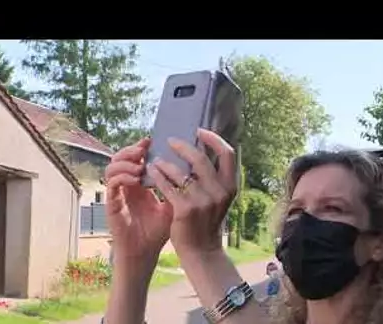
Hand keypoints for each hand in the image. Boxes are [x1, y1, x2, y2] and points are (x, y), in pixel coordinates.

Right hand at [104, 138, 172, 261]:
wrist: (146, 252)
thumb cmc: (159, 230)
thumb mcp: (173, 204)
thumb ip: (178, 187)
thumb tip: (195, 167)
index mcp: (140, 183)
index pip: (136, 157)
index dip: (141, 146)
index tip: (153, 140)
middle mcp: (127, 185)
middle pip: (120, 156)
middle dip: (131, 149)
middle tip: (144, 148)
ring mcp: (118, 194)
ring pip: (112, 166)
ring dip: (125, 162)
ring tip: (140, 166)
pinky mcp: (112, 204)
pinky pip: (112, 184)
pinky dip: (123, 177)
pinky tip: (137, 180)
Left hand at [146, 128, 236, 254]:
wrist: (201, 251)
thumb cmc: (207, 221)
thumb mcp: (219, 198)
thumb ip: (215, 178)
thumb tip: (203, 150)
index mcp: (230, 186)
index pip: (227, 153)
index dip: (213, 139)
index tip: (199, 131)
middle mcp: (219, 192)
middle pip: (200, 158)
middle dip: (183, 146)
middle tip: (170, 141)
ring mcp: (203, 201)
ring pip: (180, 171)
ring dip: (165, 162)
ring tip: (155, 161)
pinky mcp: (185, 210)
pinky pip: (168, 186)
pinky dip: (158, 176)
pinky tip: (152, 173)